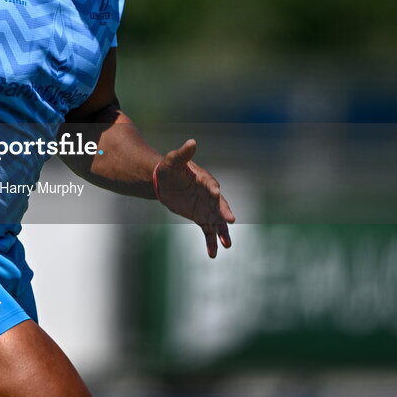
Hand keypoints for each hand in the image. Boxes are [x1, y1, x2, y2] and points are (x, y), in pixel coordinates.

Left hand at [155, 139, 234, 257]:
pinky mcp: (201, 218)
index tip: (216, 193)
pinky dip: (211, 242)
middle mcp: (210, 196)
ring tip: (227, 244)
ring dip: (222, 233)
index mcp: (204, 180)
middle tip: (231, 220)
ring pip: (217, 222)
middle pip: (219, 205)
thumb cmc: (170, 169)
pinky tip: (213, 254)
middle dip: (224, 212)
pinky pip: (208, 231)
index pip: (211, 185)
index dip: (213, 189)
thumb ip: (183, 154)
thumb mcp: (173, 161)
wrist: (165, 183)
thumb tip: (191, 142)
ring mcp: (207, 208)